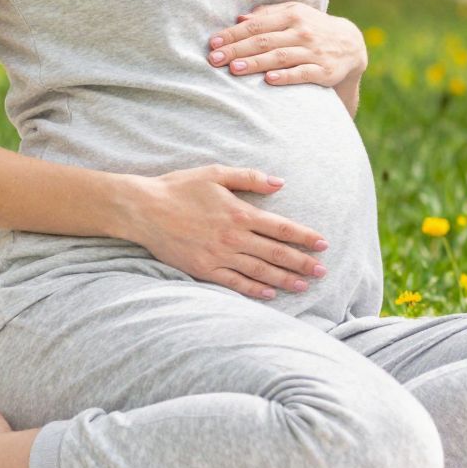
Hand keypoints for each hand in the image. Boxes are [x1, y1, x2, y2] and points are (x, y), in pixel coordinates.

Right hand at [118, 165, 329, 299]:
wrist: (143, 209)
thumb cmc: (180, 187)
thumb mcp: (216, 173)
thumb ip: (250, 178)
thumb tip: (280, 184)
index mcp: (239, 213)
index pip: (281, 227)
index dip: (304, 237)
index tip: (323, 244)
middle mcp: (233, 237)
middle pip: (275, 253)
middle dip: (302, 263)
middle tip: (323, 272)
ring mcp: (218, 256)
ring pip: (259, 271)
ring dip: (284, 279)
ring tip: (303, 286)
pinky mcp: (203, 269)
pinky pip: (233, 283)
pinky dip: (253, 290)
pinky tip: (269, 294)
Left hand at [207, 2, 365, 87]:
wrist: (351, 44)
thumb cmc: (313, 27)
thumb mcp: (295, 13)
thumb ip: (268, 14)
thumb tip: (239, 18)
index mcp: (292, 15)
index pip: (257, 25)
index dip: (234, 34)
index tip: (213, 43)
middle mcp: (303, 32)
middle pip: (265, 41)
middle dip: (237, 50)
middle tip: (214, 59)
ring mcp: (314, 52)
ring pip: (280, 57)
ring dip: (256, 63)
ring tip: (234, 69)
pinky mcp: (323, 71)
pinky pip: (302, 73)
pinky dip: (286, 77)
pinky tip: (269, 80)